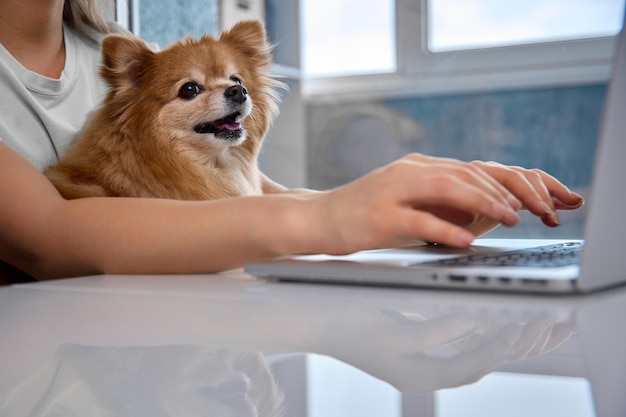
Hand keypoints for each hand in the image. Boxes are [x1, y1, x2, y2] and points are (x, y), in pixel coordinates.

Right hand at [306, 154, 583, 252]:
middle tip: (527, 211)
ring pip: (446, 188)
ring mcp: (392, 191)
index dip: (500, 184)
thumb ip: (435, 199)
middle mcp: (407, 172)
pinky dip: (446, 229)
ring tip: (509, 219)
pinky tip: (467, 240)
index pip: (468, 169)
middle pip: (463, 173)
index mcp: (415, 167)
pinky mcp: (380, 215)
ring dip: (483, 203)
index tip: (526, 201)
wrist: (319, 218)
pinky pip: (419, 220)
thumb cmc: (363, 213)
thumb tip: (478, 212)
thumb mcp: (403, 198)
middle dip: (500, 192)